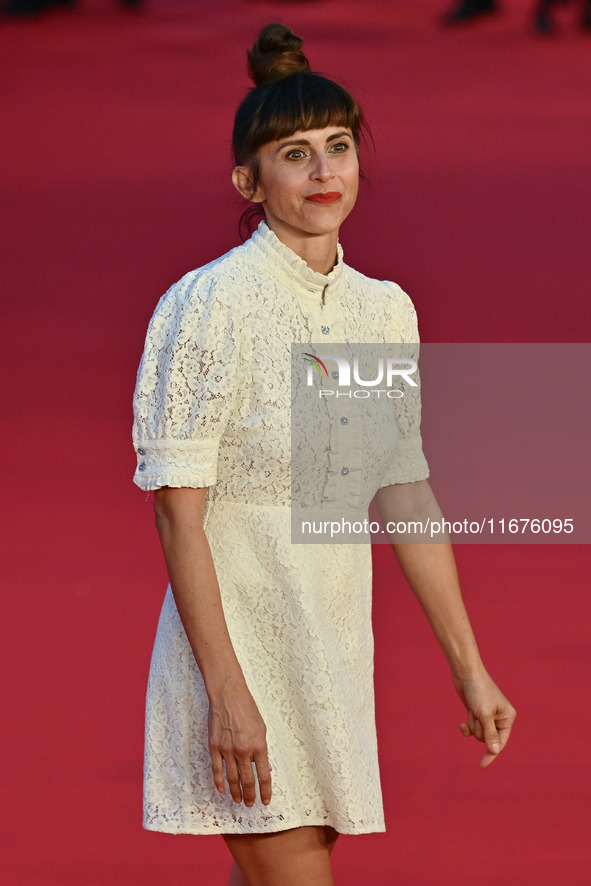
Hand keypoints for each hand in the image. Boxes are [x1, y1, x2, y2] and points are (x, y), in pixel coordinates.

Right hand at [208, 680, 271, 806]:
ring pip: (232, 778)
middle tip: (250, 804)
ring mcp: (228, 749)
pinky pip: (217, 769)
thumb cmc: (247, 710)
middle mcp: (244, 750)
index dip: (265, 790)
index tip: (266, 800)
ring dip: (236, 792)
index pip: (264, 775)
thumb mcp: (261, 729)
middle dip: (250, 795)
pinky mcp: (215, 747)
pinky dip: (219, 782)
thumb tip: (267, 768)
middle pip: (248, 780)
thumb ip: (262, 750)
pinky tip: (223, 790)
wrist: (229, 696)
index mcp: (259, 745)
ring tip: (238, 801)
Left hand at [453, 670, 515, 767]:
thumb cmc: (478, 691)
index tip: (482, 765)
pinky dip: (467, 726)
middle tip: (477, 715)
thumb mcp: (485, 715)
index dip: (491, 754)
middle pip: (488, 738)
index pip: (501, 742)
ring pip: (478, 733)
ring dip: (473, 724)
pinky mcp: (477, 714)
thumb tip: (494, 751)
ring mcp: (488, 716)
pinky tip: (462, 723)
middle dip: (479, 730)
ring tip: (472, 710)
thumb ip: (490, 734)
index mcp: (508, 717)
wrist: (466, 674)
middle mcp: (500, 718)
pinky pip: (472, 728)